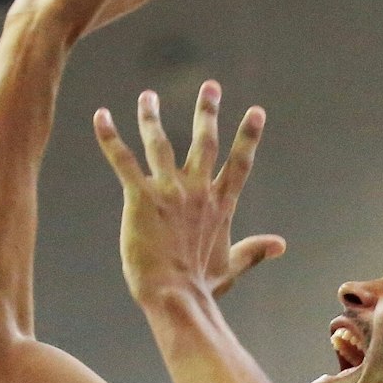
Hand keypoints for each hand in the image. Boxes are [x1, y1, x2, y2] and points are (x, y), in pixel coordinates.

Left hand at [96, 82, 285, 305]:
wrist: (176, 296)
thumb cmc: (201, 286)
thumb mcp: (231, 266)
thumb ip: (254, 250)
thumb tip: (280, 244)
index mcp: (220, 205)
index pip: (239, 163)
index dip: (248, 136)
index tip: (256, 111)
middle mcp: (197, 191)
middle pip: (204, 141)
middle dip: (207, 111)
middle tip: (209, 86)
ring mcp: (170, 191)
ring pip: (160, 143)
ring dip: (152, 117)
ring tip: (147, 97)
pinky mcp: (141, 198)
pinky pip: (123, 161)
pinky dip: (110, 137)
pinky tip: (101, 116)